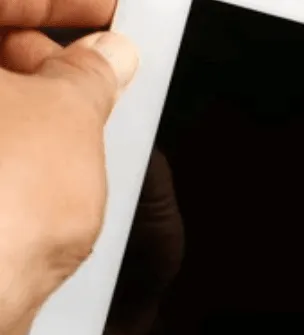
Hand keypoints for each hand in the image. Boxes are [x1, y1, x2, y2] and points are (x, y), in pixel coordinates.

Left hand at [0, 0, 138, 334]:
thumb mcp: (70, 118)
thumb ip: (91, 75)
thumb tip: (105, 60)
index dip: (70, 3)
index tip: (110, 15)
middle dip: (45, 54)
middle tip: (101, 69)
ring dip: (29, 103)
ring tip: (81, 124)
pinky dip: (6, 148)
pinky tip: (46, 165)